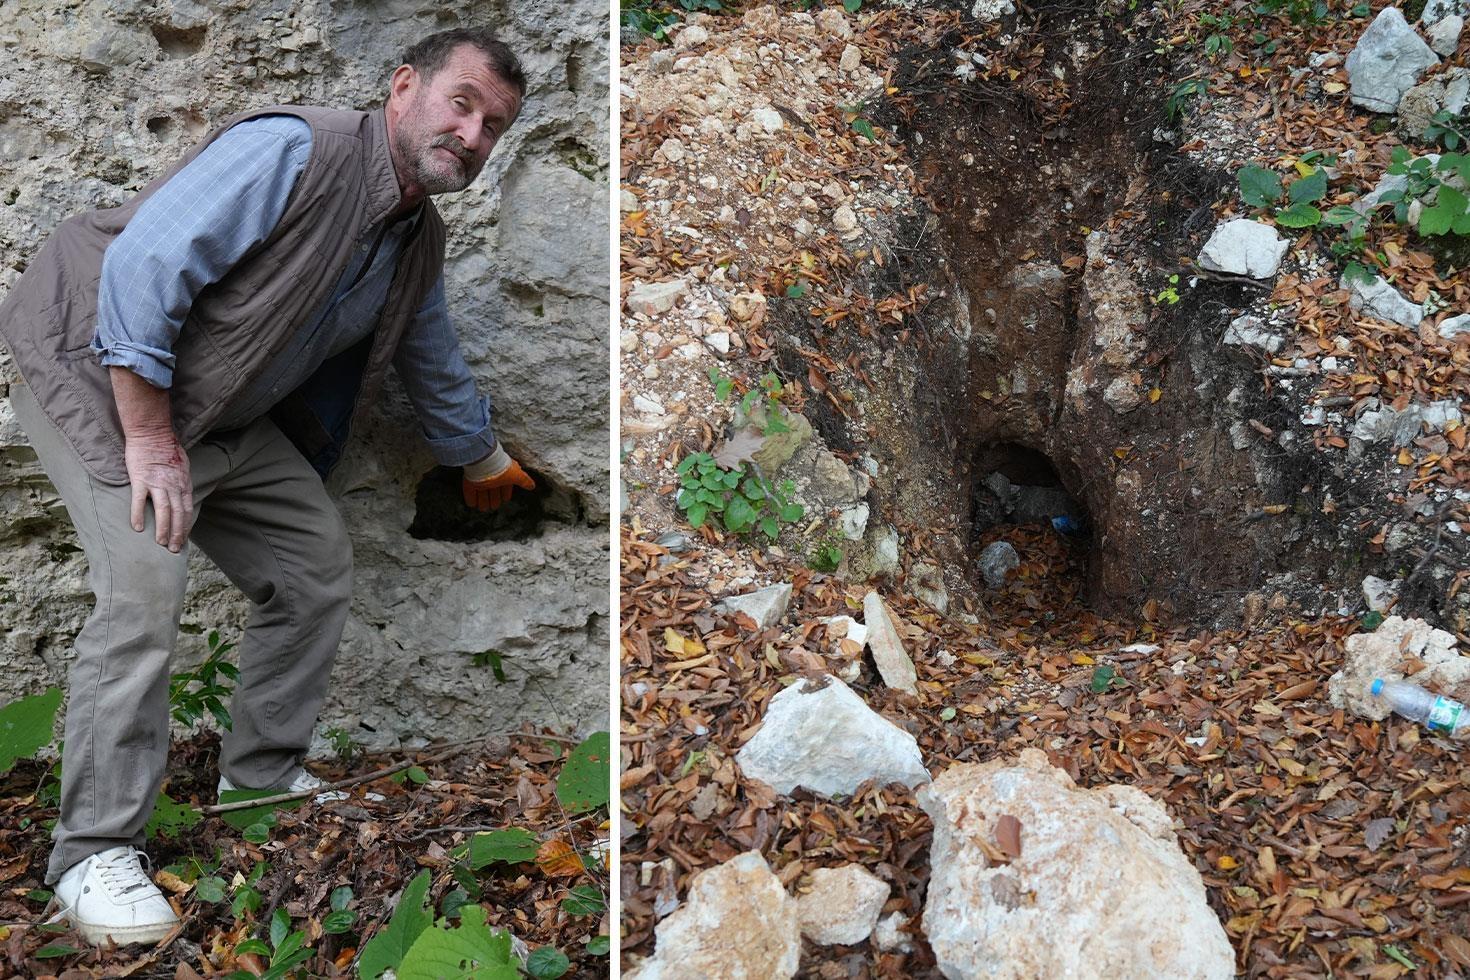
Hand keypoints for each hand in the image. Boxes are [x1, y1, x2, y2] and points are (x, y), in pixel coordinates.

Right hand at [124, 433, 192, 551]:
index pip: (188, 510)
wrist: (151, 432)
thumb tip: (182, 494)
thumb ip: (181, 482)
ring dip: (163, 529)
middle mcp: (173, 485)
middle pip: (178, 514)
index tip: (184, 539)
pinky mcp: (141, 479)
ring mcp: (157, 483)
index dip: (186, 526)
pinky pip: (139, 501)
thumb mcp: (182, 466)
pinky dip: (138, 515)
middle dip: (178, 533)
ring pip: (163, 511)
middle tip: (174, 549)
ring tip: (161, 543)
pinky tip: (137, 528)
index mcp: (184, 483)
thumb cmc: (166, 448)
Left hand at [462, 458, 534, 510]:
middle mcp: (492, 477)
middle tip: (494, 506)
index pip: (505, 485)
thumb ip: (524, 481)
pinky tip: (472, 505)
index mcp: (503, 474)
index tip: (505, 499)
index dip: (505, 492)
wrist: (484, 461)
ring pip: (481, 492)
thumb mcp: (517, 475)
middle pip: (493, 490)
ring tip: (484, 508)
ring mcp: (480, 479)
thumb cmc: (502, 468)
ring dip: (483, 501)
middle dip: (493, 499)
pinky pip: (470, 492)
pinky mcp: (470, 482)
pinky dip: (471, 499)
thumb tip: (533, 486)